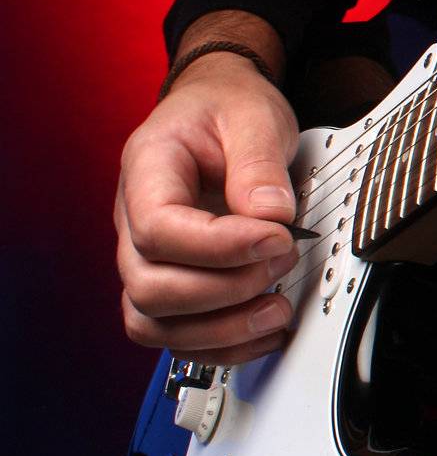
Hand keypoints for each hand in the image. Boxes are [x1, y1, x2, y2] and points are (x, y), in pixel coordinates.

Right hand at [116, 45, 300, 363]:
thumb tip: (270, 214)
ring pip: (154, 323)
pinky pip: (176, 335)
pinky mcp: (173, 282)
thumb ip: (259, 162)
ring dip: (222, 330)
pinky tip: (264, 331)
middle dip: (225, 290)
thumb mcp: (252, 116)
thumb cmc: (226, 110)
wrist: (218, 110)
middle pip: (149, 288)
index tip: (276, 237)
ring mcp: (148, 258)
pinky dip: (221, 346)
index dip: (219, 247)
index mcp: (146, 172)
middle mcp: (134, 221)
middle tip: (283, 261)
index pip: (158, 229)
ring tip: (278, 307)